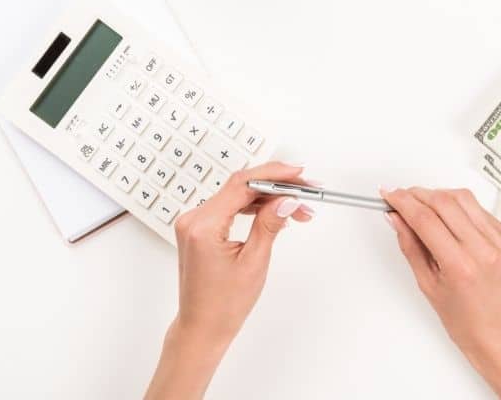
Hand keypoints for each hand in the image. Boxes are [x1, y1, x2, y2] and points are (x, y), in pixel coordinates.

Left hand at [146, 162, 313, 399]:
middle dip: (277, 186)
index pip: (242, 185)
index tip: (298, 174)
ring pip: (238, 196)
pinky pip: (231, 207)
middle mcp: (194, 219)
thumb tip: (287, 199)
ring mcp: (195, 222)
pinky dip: (255, 207)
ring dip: (269, 198)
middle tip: (307, 191)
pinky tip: (277, 213)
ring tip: (300, 208)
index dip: (274, 174)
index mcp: (203, 226)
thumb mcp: (254, 262)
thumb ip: (270, 224)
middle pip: (241, 187)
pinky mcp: (201, 227)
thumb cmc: (223, 304)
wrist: (203, 327)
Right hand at [382, 187, 500, 399]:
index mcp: (461, 266)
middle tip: (403, 196)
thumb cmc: (466, 319)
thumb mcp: (428, 284)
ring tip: (425, 206)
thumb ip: (411, 246)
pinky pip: (481, 210)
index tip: (390, 195)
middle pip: (445, 201)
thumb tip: (397, 219)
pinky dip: (461, 208)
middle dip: (418, 194)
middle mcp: (484, 250)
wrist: (500, 333)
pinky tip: (451, 219)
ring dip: (439, 195)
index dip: (403, 202)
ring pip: (464, 198)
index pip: (425, 219)